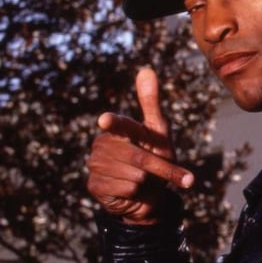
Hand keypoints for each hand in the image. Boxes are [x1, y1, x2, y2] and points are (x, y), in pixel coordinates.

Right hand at [86, 68, 193, 223]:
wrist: (148, 193)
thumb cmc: (155, 156)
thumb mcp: (158, 131)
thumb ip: (151, 103)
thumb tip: (146, 69)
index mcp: (116, 130)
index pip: (120, 125)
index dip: (115, 123)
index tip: (106, 121)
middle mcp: (101, 145)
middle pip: (140, 158)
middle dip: (161, 168)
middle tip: (165, 171)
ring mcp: (95, 165)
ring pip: (135, 175)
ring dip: (148, 181)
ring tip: (143, 180)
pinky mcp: (95, 186)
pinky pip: (127, 189)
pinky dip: (137, 192)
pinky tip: (132, 190)